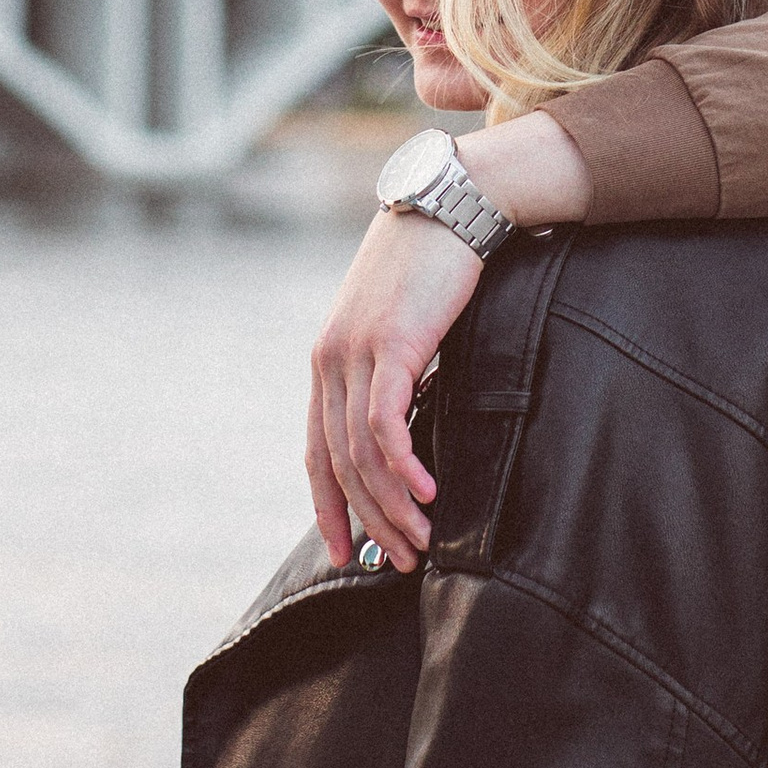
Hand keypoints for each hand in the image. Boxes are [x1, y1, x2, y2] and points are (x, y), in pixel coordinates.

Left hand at [307, 116, 591, 569]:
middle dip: (368, 521)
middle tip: (397, 562)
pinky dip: (405, 466)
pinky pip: (386, 424)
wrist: (451, 205)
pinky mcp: (390, 345)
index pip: (316, 451)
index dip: (328, 506)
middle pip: (338, 463)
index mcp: (328, 361)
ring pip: (361, 453)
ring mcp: (355, 353)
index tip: (344, 553)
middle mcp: (330, 361)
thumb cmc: (433, 266)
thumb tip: (410, 423)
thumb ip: (393, 370)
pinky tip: (428, 493)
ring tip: (421, 541)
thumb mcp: (400, 324)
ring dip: (392, 506)